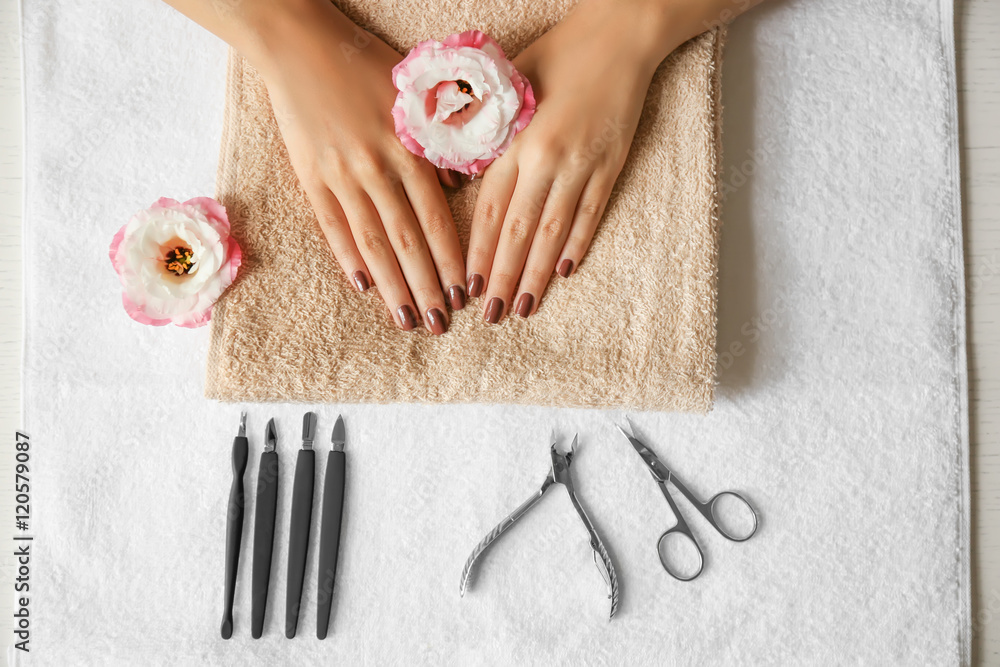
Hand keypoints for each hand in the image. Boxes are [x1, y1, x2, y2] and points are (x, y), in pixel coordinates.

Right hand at [255, 3, 466, 332]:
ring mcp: (340, 175)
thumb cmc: (366, 66)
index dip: (451, 260)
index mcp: (410, 148)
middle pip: (407, 241)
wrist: (301, 44)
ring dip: (392, 286)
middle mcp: (378, 167)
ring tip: (406, 320)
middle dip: (426, 287)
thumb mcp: (415, 95)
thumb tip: (461, 186)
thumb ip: (440, 142)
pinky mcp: (309, 176)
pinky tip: (364, 287)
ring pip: (372, 243)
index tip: (463, 294)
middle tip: (440, 325)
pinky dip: (349, 259)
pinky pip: (332, 227)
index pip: (437, 219)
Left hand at [465, 0, 669, 322]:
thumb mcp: (504, 83)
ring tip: (524, 307)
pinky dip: (579, 244)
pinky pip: (593, 214)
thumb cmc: (554, 56)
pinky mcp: (612, 165)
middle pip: (521, 231)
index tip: (467, 285)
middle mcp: (547, 158)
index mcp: (514, 139)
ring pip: (555, 232)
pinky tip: (566, 273)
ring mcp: (582, 165)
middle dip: (504, 277)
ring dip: (538, 274)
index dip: (479, 252)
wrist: (617, 36)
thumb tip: (453, 171)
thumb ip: (478, 127)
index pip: (491, 210)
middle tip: (491, 315)